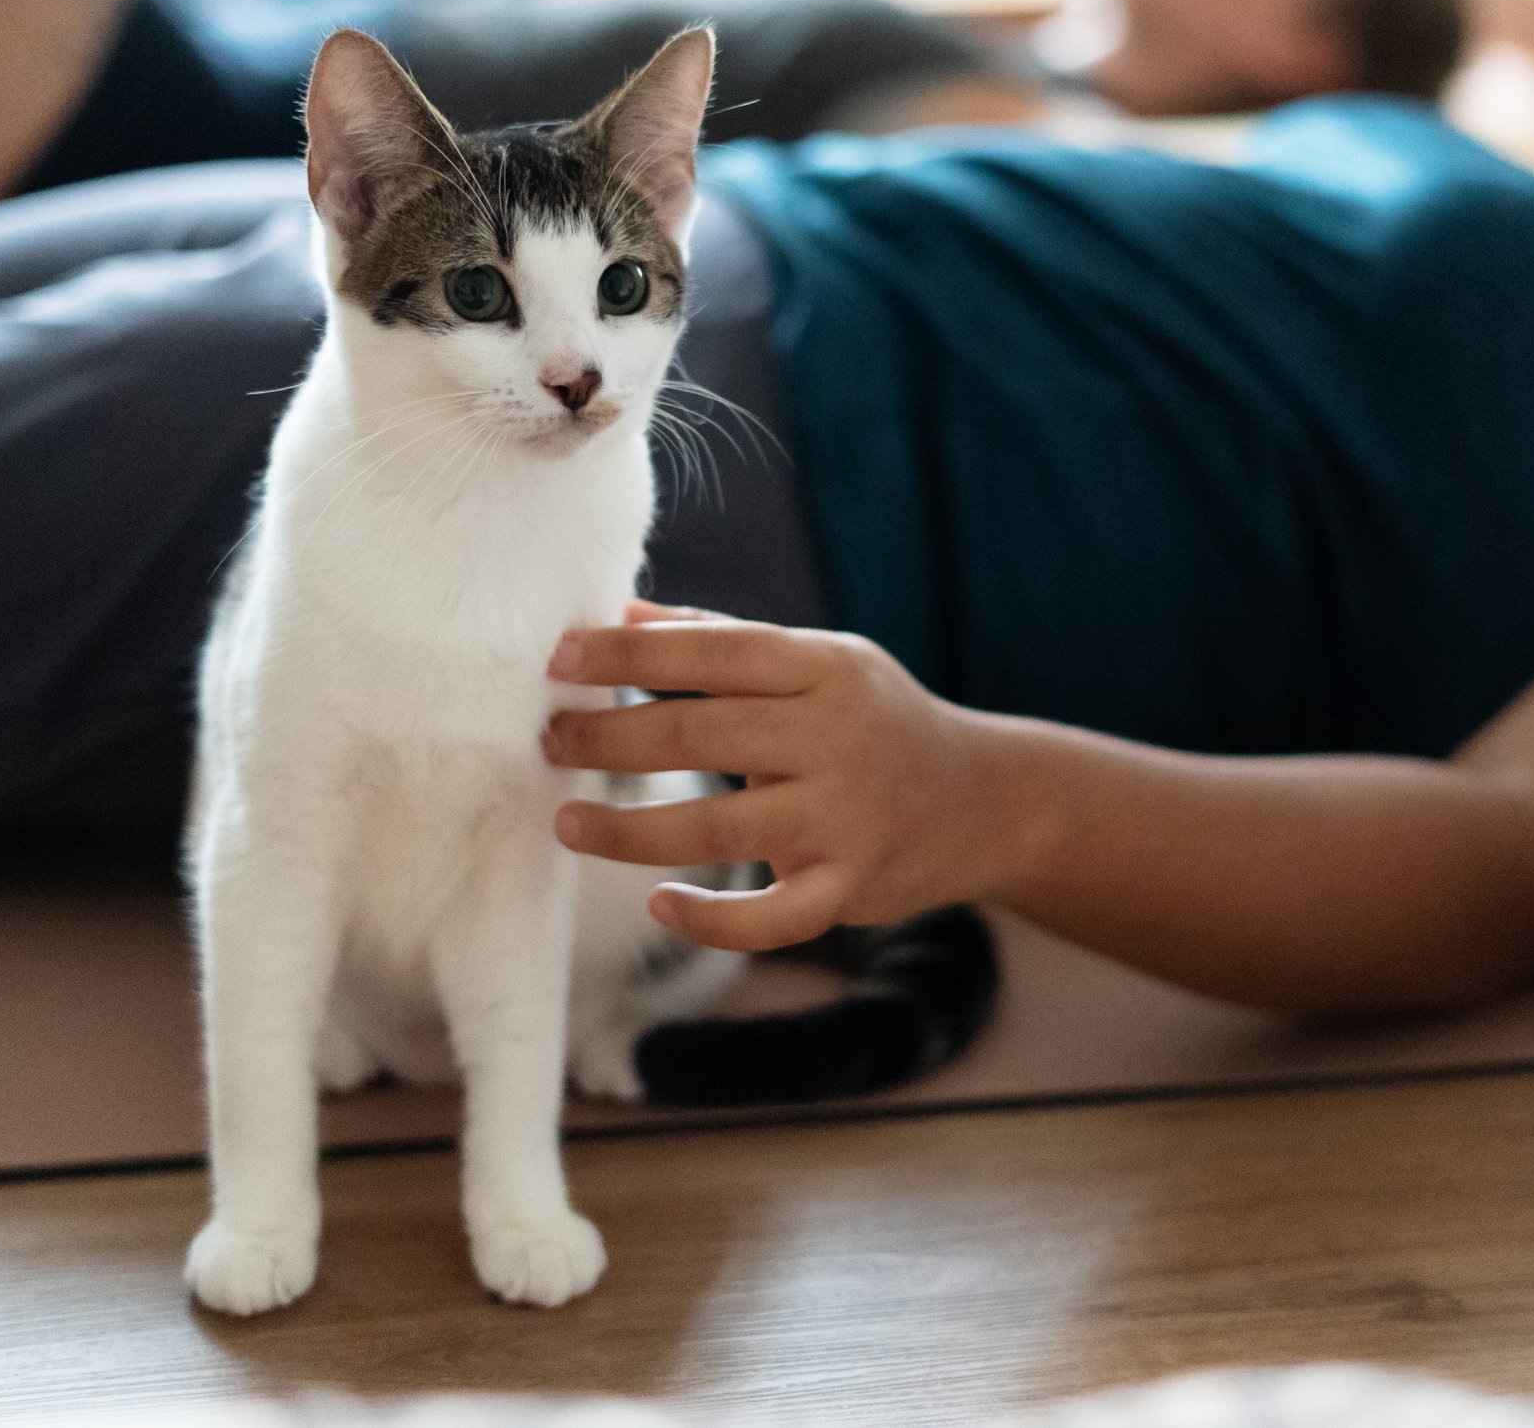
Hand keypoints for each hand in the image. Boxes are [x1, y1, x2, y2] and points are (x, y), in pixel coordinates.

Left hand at [543, 603, 1005, 951]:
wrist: (985, 800)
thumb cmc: (876, 721)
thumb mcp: (819, 663)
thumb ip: (725, 642)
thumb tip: (621, 614)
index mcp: (824, 667)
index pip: (709, 653)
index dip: (626, 655)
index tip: (557, 661)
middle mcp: (836, 737)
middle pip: (699, 735)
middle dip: (607, 737)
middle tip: (548, 740)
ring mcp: (845, 818)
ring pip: (717, 829)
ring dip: (627, 829)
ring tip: (567, 821)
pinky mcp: (851, 889)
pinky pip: (769, 919)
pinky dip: (711, 919)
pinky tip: (660, 904)